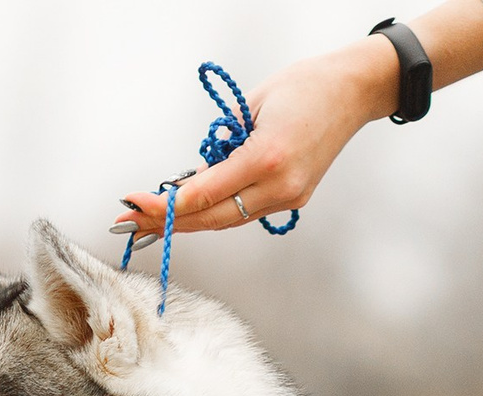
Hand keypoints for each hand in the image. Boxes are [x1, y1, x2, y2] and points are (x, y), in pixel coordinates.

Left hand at [115, 39, 397, 238]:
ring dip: (190, 221)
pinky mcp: (294, 199)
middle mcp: (280, 186)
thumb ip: (222, 148)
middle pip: (214, 218)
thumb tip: (193, 180)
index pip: (205, 192)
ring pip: (229, 220)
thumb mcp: (249, 107)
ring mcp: (290, 197)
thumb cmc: (302, 87)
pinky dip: (216, 211)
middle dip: (169, 222)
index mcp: (266, 157)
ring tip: (151, 220)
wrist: (351, 92)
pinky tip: (190, 209)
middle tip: (131, 222)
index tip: (136, 206)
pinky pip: (246, 211)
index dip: (167, 204)